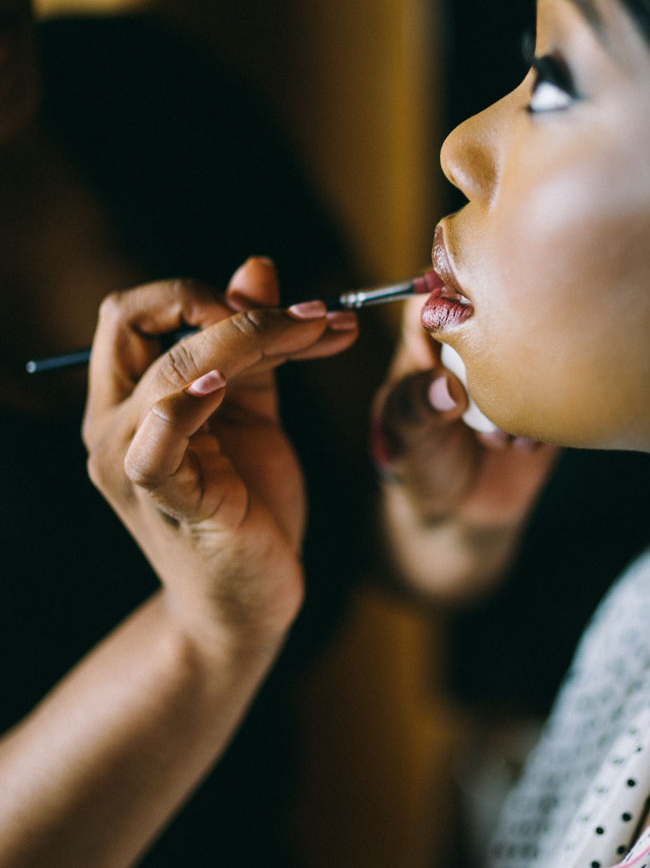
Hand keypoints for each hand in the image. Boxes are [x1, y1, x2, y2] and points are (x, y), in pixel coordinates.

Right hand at [82, 257, 357, 660]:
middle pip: (138, 323)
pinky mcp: (168, 501)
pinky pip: (160, 442)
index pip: (132, 311)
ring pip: (169, 369)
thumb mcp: (253, 410)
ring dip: (251, 337)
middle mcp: (111, 425)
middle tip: (318, 317)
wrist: (251, 601)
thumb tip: (256, 266)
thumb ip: (253, 346)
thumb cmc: (248, 503)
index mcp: (127, 398)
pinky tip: (224, 387)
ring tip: (320, 333)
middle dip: (233, 307)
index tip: (285, 308)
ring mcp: (130, 464)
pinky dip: (188, 405)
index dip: (199, 293)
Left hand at [373, 295, 559, 529]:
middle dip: (497, 345)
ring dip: (523, 389)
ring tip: (497, 435)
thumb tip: (447, 389)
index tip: (463, 310)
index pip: (435, 293)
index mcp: (430, 342)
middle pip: (495, 310)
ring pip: (535, 348)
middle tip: (493, 378)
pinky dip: (545, 417)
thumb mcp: (401, 435)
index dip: (447, 290)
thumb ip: (415, 407)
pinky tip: (520, 448)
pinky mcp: (548, 401)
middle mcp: (475, 347)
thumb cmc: (418, 461)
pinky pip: (562, 392)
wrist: (460, 511)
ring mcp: (515, 372)